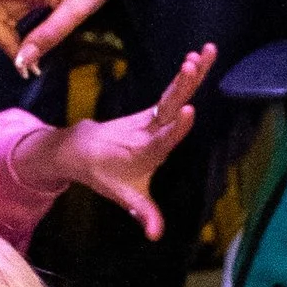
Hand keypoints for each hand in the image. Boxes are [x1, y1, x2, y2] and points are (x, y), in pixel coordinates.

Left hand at [23, 46, 214, 238]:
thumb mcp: (124, 196)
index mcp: (144, 150)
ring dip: (191, 72)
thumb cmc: (105, 173)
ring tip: (204, 51)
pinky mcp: (155, 109)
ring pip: (174, 91)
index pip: (162, 138)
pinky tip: (198, 57)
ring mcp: (151, 116)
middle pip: (169, 104)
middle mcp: (148, 129)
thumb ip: (143, 213)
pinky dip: (187, 74)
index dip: (176, 128)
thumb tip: (156, 235)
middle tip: (194, 64)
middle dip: (183, 85)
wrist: (82, 148)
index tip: (188, 111)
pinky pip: (174, 90)